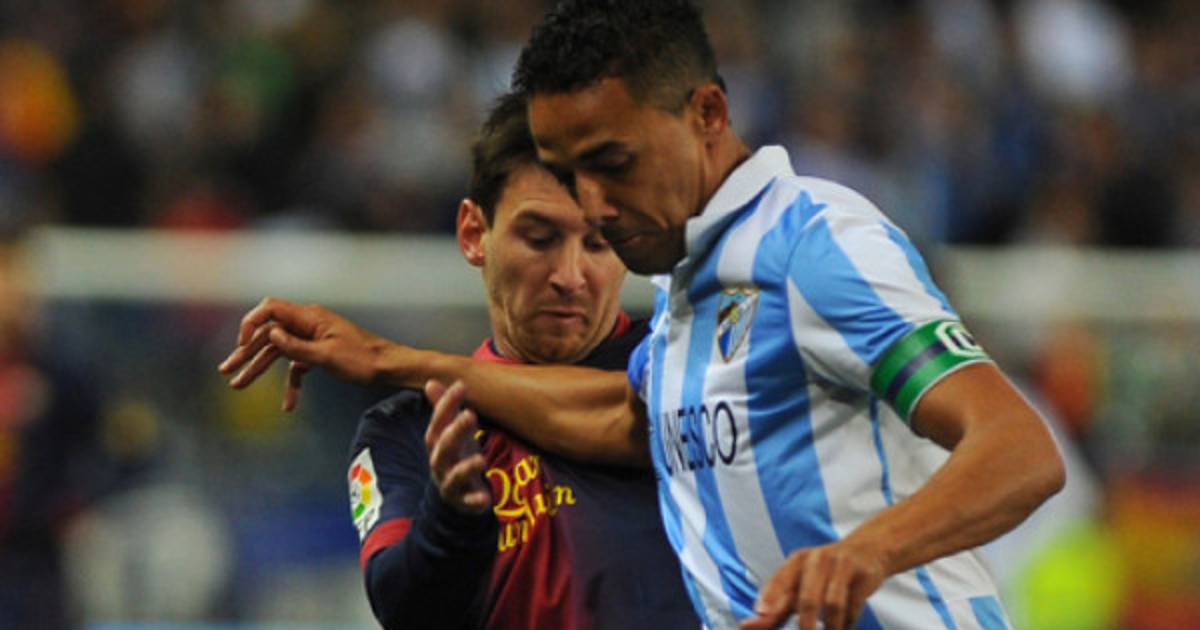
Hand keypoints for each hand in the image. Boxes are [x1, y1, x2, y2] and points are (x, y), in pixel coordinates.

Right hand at [217, 297, 389, 409]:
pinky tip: (288, 404)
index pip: (271, 309)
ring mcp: (313, 338)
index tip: (241, 344)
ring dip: (260, 368)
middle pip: (269, 333)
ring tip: (239, 385)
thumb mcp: (327, 356)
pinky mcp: (319, 353)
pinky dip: (291, 383)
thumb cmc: (364, 360)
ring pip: (279, 350)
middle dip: (247, 352)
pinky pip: (297, 365)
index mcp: (310, 317)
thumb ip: (297, 346)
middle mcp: (309, 324)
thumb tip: (271, 334)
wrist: (390, 368)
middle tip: (226, 370)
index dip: (251, 323)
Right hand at [424, 379, 490, 513]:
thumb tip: (431, 381)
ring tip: (481, 460)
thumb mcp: (449, 432)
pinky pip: (468, 502)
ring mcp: (450, 483)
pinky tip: (486, 499)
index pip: (438, 422)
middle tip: (470, 415)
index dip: (446, 404)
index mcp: (437, 443)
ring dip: (466, 468)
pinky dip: (475, 501)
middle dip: (455, 431)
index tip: (461, 386)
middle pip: (444, 447)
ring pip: (454, 476)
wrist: (454, 495)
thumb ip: (443, 409)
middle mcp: (440, 462)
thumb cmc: (454, 456)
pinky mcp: (463, 501)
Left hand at [741, 538, 886, 629]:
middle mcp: (817, 560)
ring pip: (832, 605)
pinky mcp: (863, 574)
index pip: (779, 581)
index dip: (769, 598)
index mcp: (796, 561)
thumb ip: (776, 607)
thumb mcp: (800, 583)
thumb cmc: (823, 574)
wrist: (867, 549)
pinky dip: (848, 622)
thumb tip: (745, 627)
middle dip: (805, 626)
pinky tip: (844, 626)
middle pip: (807, 599)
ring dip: (830, 628)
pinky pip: (853, 605)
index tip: (760, 615)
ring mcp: (841, 565)